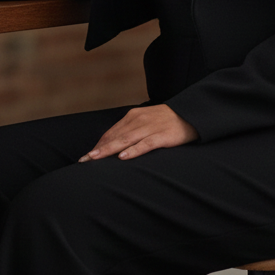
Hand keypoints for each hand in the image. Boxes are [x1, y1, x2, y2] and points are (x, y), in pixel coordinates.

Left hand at [79, 104, 197, 160]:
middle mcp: (138, 120)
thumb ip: (131, 131)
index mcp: (133, 117)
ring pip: (125, 140)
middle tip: (84, 160)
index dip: (98, 144)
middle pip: (115, 136)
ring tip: (96, 158)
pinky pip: (145, 144)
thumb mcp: (145, 122)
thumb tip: (115, 146)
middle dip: (99, 149)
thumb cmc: (166, 121)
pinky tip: (123, 156)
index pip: (111, 132)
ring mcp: (150, 128)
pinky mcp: (162, 136)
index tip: (87, 156)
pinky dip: (133, 150)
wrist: (190, 114)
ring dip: (109, 149)